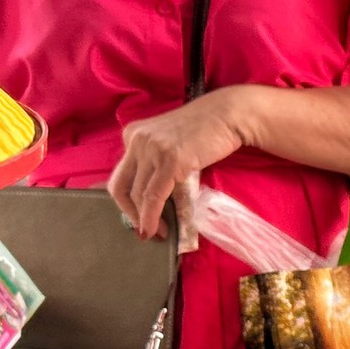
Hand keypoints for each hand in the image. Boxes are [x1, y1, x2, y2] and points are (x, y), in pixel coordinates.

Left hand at [109, 89, 251, 238]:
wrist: (228, 115)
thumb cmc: (204, 131)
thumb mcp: (168, 143)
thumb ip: (153, 162)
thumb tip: (148, 198)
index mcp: (132, 134)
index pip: (120, 175)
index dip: (126, 202)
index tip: (138, 218)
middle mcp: (136, 139)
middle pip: (121, 186)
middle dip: (130, 213)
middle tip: (144, 231)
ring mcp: (152, 148)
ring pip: (138, 194)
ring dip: (144, 220)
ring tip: (158, 233)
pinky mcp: (170, 159)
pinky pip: (154, 195)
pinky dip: (152, 217)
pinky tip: (157, 230)